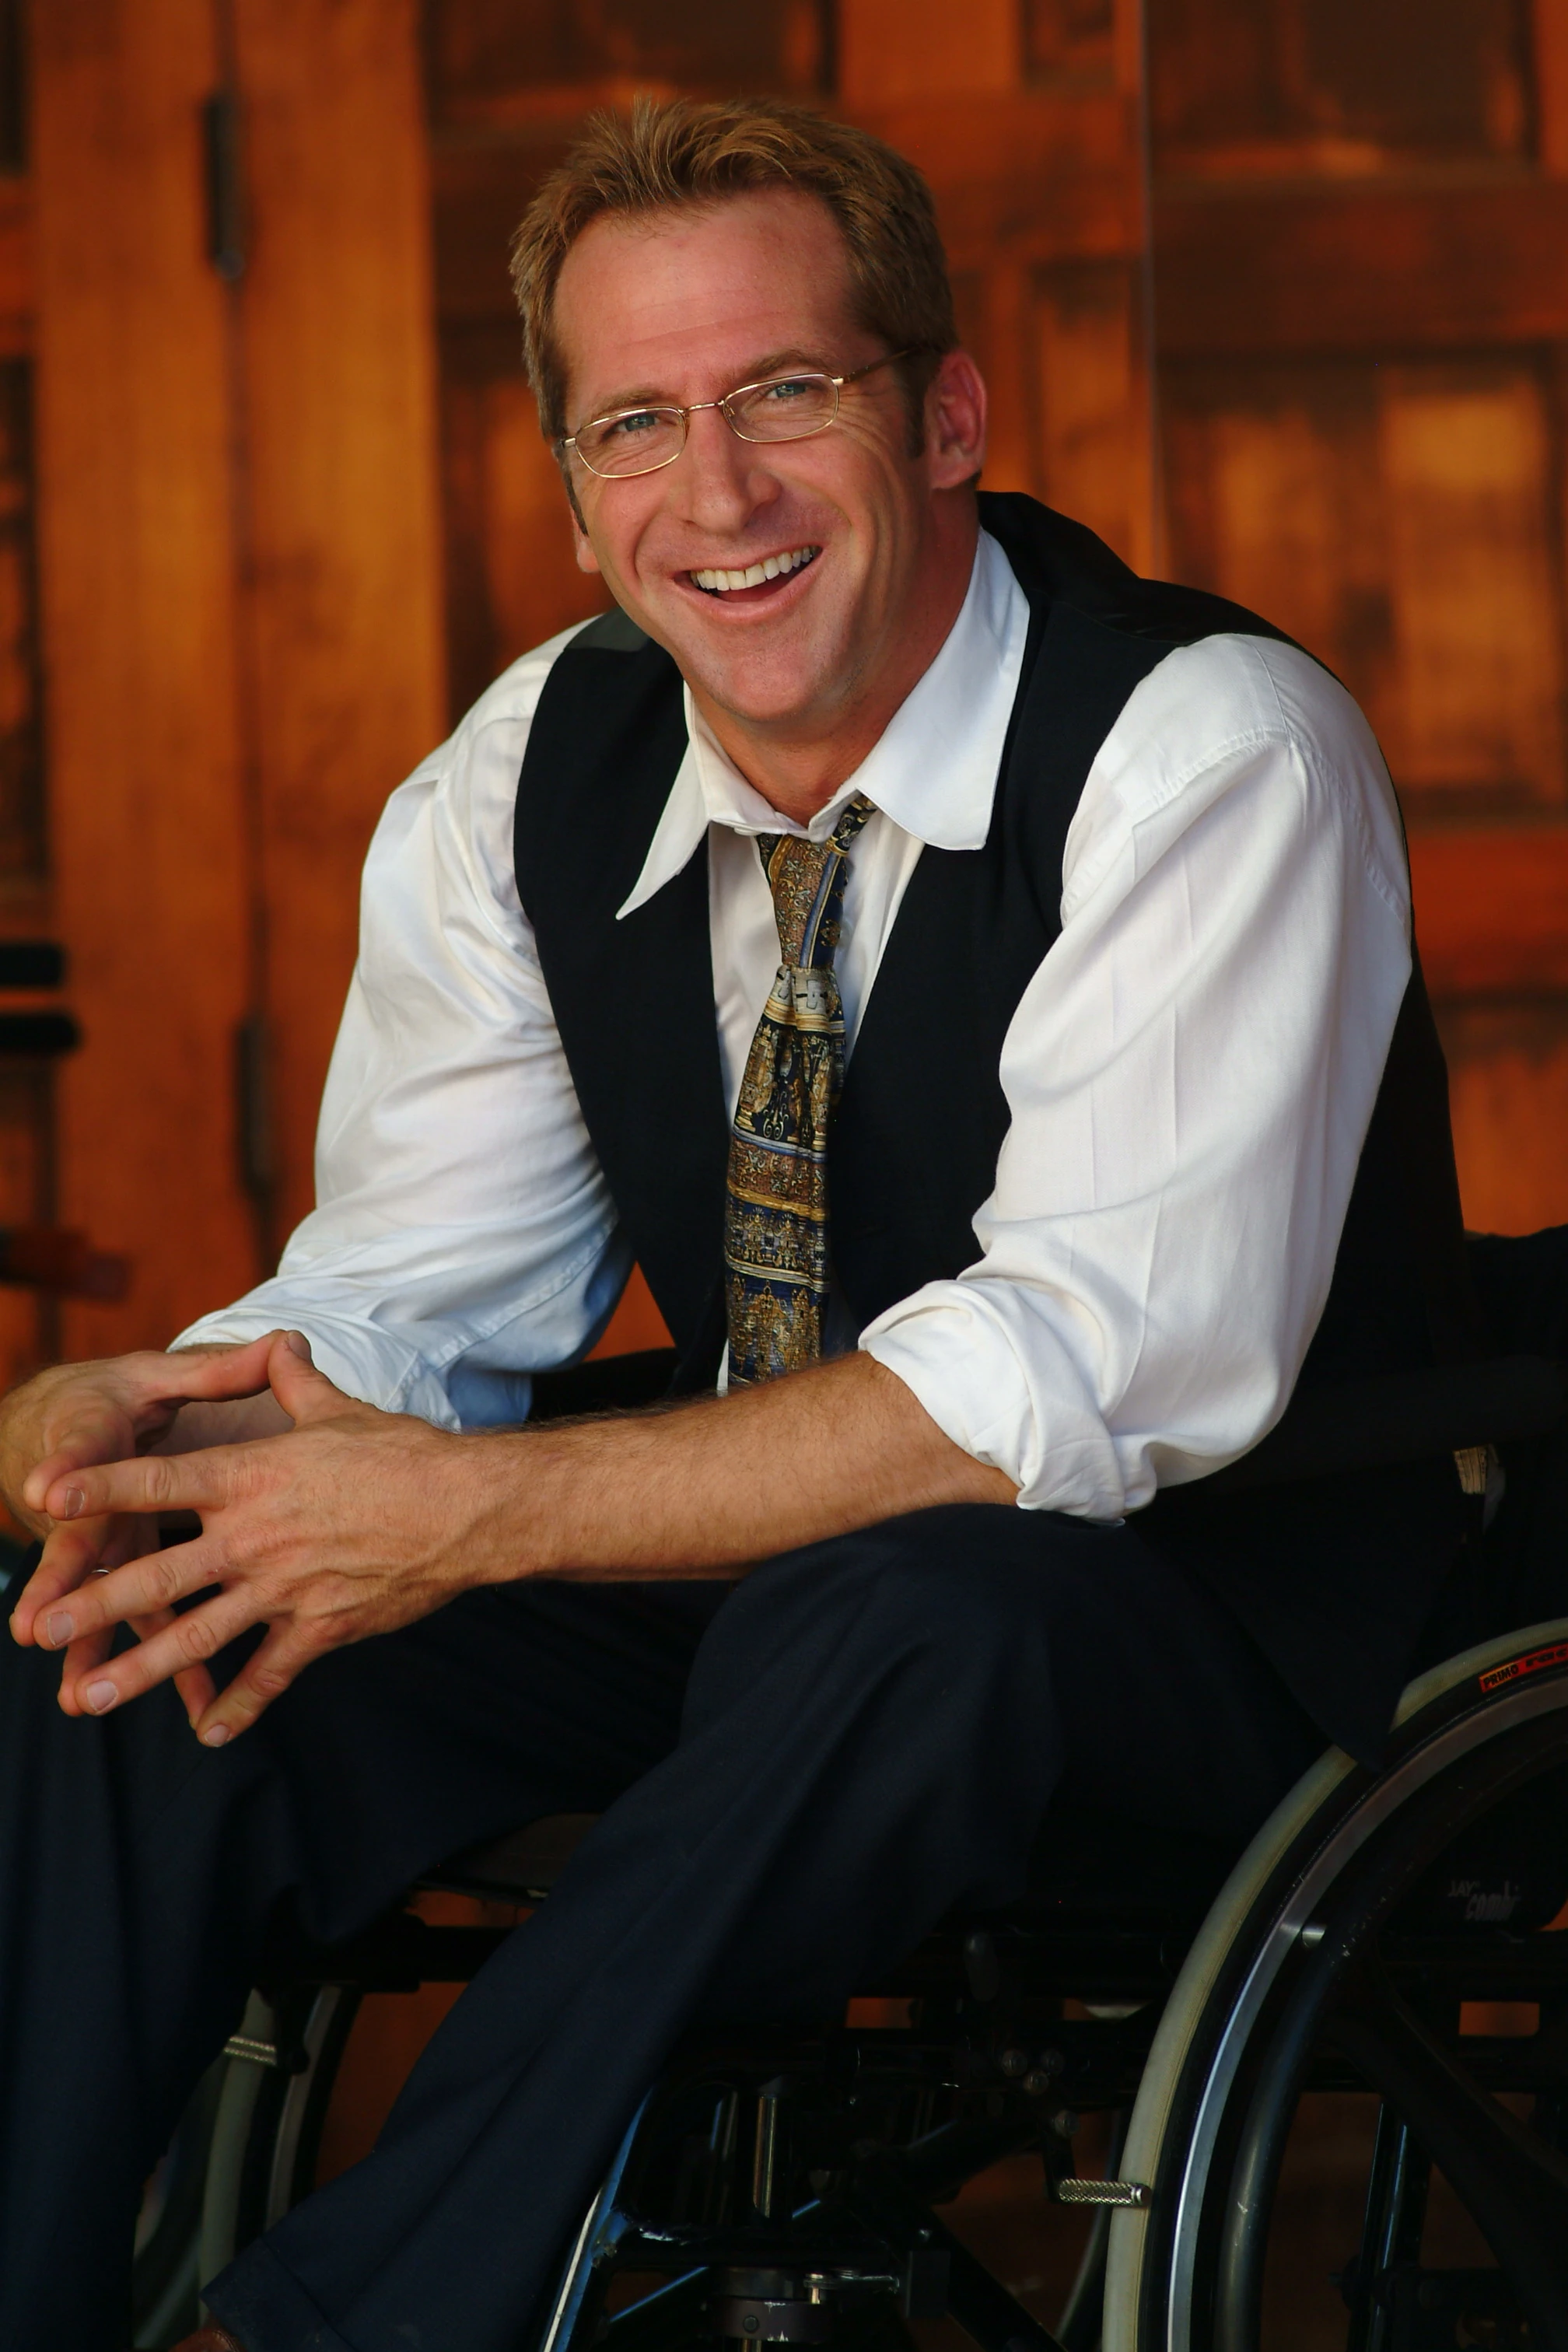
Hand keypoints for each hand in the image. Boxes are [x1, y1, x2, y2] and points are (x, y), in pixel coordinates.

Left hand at [16, 1332, 498, 1745]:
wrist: (466, 1508)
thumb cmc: (404, 1454)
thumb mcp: (339, 1411)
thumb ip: (293, 1384)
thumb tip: (281, 1344)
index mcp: (252, 1476)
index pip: (160, 1479)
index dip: (100, 1485)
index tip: (46, 1495)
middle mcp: (256, 1536)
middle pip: (160, 1572)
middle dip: (95, 1604)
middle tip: (40, 1628)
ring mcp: (285, 1588)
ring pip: (199, 1634)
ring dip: (140, 1670)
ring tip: (89, 1699)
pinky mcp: (320, 1627)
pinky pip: (270, 1674)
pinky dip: (238, 1704)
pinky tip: (207, 1733)